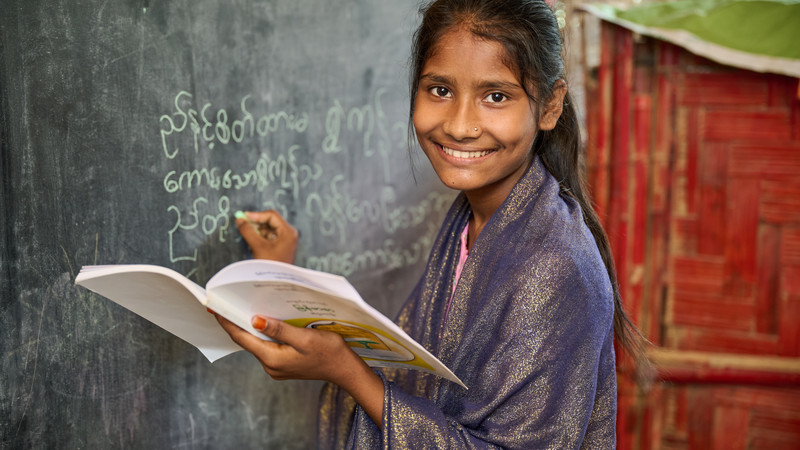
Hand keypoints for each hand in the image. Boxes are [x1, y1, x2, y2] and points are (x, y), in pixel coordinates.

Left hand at [212, 313, 384, 426]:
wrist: (345, 369)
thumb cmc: (329, 352)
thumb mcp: (304, 338)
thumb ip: (279, 329)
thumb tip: (255, 320)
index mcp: (273, 359)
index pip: (243, 338)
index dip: (227, 323)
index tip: (214, 308)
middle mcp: (270, 366)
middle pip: (248, 341)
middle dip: (237, 322)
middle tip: (225, 304)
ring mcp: (276, 367)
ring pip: (257, 343)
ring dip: (251, 327)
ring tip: (242, 309)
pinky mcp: (283, 365)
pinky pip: (267, 346)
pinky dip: (264, 333)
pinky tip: (264, 322)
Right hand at [235, 210, 297, 262]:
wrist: (277, 282)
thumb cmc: (271, 266)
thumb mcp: (258, 246)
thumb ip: (248, 231)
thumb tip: (240, 220)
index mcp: (288, 231)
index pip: (271, 216)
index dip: (257, 215)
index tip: (244, 216)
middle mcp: (289, 234)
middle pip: (270, 221)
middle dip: (257, 223)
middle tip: (243, 224)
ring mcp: (286, 239)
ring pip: (269, 228)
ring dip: (258, 230)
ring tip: (249, 237)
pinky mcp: (281, 245)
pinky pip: (269, 236)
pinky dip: (260, 237)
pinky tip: (254, 243)